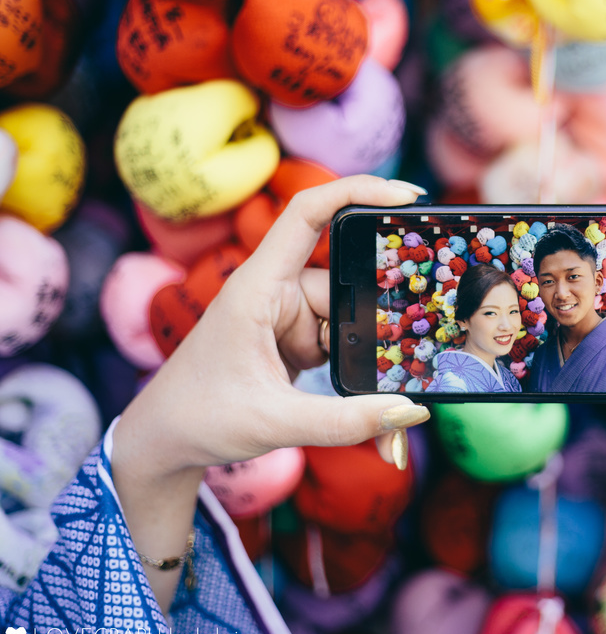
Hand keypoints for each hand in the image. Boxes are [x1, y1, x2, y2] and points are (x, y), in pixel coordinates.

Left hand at [111, 175, 431, 609]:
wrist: (164, 442)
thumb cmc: (200, 419)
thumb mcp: (277, 423)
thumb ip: (347, 421)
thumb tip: (412, 411)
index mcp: (257, 287)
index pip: (308, 214)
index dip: (357, 192)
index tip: (407, 195)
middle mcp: (273, 290)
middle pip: (344, 282)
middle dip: (367, 320)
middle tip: (389, 356)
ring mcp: (283, 313)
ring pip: (347, 316)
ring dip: (355, 352)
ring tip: (347, 391)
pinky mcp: (292, 336)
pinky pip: (337, 337)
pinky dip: (347, 363)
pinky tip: (342, 393)